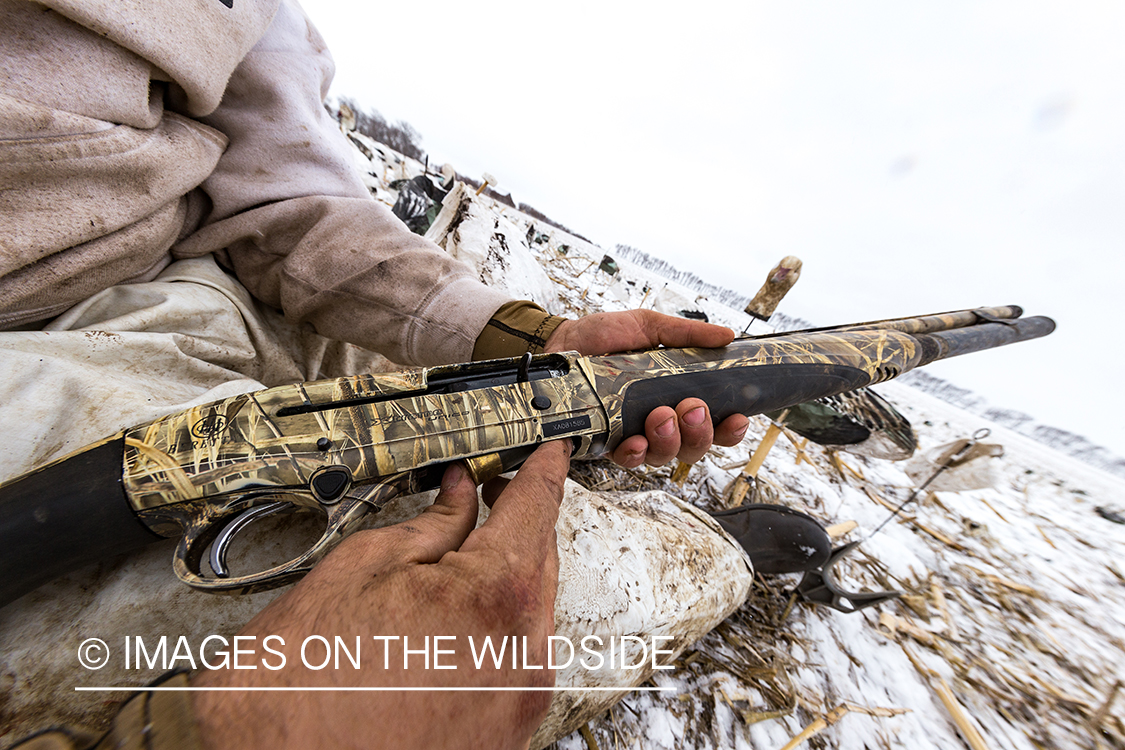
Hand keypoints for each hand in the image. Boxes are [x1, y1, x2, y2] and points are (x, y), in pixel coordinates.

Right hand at [192, 441, 570, 749]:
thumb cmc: (297, 687)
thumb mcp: (359, 569)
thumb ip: (428, 525)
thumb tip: (461, 496)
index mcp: (494, 597)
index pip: (536, 508)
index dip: (543, 470)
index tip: (551, 451)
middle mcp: (522, 655)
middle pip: (539, 563)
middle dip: (516, 524)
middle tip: (487, 495)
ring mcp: (517, 703)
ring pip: (530, 615)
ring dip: (504, 580)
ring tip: (454, 563)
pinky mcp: (504, 736)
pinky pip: (516, 663)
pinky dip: (494, 631)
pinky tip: (452, 621)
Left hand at [545, 309, 749, 467]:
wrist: (557, 343)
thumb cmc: (600, 336)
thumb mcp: (647, 326)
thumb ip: (686, 334)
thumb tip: (726, 336)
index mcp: (674, 394)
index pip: (712, 422)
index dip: (729, 428)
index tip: (737, 418)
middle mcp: (658, 420)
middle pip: (694, 446)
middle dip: (699, 432)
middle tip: (691, 409)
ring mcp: (633, 434)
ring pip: (664, 456)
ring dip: (670, 440)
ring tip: (661, 416)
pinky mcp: (606, 443)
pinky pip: (628, 460)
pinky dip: (635, 453)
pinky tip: (634, 441)